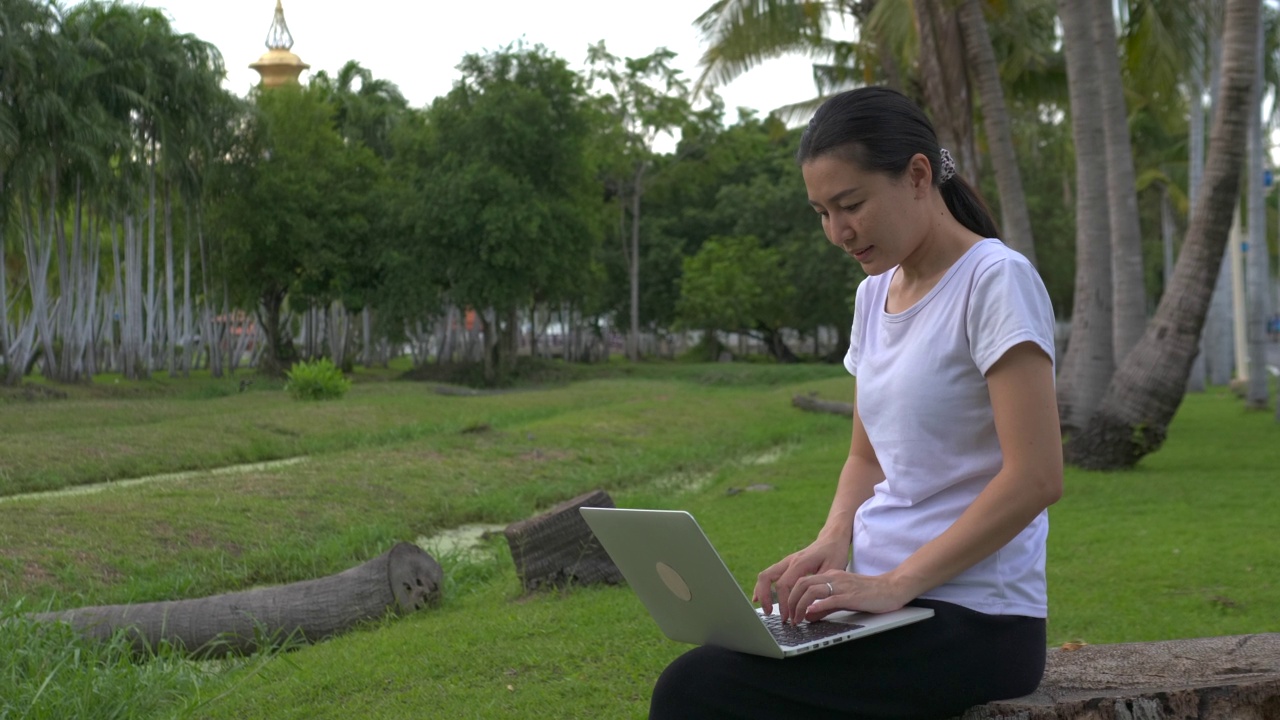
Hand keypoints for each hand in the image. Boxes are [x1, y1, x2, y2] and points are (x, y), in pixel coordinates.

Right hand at [752, 535, 849, 623]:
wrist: (832, 539)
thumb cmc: (834, 554)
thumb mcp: (833, 571)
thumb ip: (821, 587)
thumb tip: (811, 606)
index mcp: (800, 563)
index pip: (784, 585)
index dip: (784, 603)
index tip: (790, 617)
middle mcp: (789, 561)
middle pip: (767, 578)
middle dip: (766, 598)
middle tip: (771, 614)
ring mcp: (786, 562)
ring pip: (765, 575)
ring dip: (761, 593)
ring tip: (766, 609)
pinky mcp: (786, 565)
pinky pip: (769, 575)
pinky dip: (762, 587)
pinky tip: (760, 598)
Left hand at [785, 570, 910, 623]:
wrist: (892, 588)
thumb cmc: (869, 594)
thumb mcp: (843, 599)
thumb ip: (826, 606)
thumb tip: (808, 615)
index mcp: (831, 576)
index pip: (802, 582)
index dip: (791, 596)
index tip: (788, 611)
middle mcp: (833, 578)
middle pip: (802, 584)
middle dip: (790, 601)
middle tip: (789, 617)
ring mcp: (842, 586)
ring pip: (811, 590)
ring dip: (800, 606)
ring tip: (797, 620)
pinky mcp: (851, 596)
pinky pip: (829, 599)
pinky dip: (817, 607)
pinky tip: (811, 615)